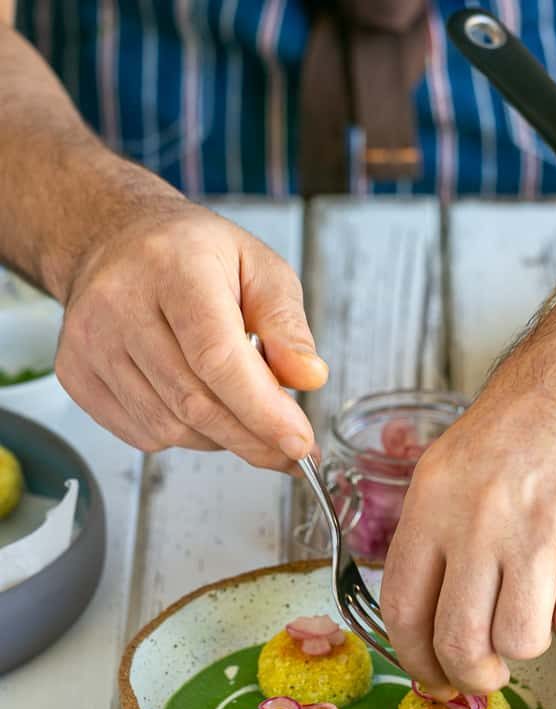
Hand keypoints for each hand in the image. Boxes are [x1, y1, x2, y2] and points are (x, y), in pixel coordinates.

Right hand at [56, 200, 326, 469]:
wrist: (117, 240)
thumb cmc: (194, 255)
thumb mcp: (260, 268)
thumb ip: (288, 325)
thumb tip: (308, 378)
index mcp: (173, 266)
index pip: (217, 357)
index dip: (261, 410)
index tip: (299, 442)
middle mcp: (119, 303)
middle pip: (193, 402)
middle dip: (252, 438)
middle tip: (289, 451)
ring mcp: (89, 341)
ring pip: (168, 427)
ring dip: (220, 437)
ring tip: (244, 414)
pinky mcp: (75, 374)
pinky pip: (142, 434)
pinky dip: (184, 435)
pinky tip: (199, 406)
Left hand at [381, 262, 555, 699]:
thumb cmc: (533, 412)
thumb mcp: (455, 460)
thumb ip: (438, 534)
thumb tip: (434, 618)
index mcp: (432, 500)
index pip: (402, 606)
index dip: (414, 657)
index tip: (431, 675)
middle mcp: (478, 519)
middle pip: (459, 641)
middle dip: (470, 675)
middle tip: (485, 672)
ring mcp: (541, 529)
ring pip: (521, 641)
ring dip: (532, 637)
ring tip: (543, 596)